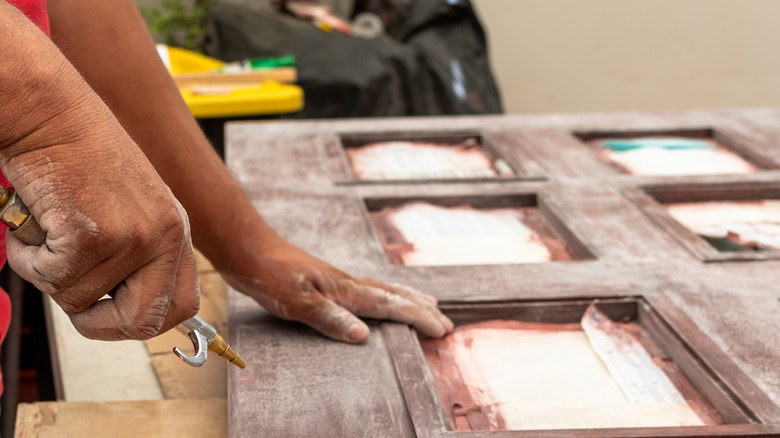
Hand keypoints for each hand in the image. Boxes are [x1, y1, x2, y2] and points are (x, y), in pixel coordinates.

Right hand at [0, 10, 199, 340]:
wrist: (49, 111)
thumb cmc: (79, 155)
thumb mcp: (130, 207)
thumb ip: (136, 256)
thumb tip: (122, 310)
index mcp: (176, 231)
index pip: (182, 306)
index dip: (141, 321)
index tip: (111, 315)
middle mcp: (165, 236)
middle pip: (143, 321)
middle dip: (97, 322)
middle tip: (67, 291)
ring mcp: (133, 237)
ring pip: (79, 298)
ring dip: (48, 272)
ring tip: (46, 228)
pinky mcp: (93, 234)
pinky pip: (50, 278)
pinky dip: (27, 258)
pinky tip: (33, 222)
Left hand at [220, 236, 453, 342]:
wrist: (249, 250)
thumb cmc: (270, 275)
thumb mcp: (296, 301)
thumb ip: (329, 318)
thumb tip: (364, 336)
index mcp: (345, 289)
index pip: (391, 306)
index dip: (417, 318)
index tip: (441, 328)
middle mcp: (347, 283)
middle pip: (394, 296)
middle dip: (421, 310)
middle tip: (446, 323)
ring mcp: (338, 281)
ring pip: (383, 290)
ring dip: (408, 299)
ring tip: (427, 304)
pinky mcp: (327, 282)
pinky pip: (367, 291)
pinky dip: (385, 296)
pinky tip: (379, 299)